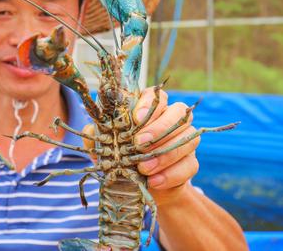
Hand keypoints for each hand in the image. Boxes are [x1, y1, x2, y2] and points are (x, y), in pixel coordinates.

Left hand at [82, 87, 198, 205]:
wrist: (140, 187)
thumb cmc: (120, 158)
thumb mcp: (105, 147)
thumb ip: (97, 135)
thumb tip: (92, 128)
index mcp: (150, 110)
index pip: (156, 96)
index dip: (148, 104)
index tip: (136, 118)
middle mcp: (171, 121)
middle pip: (179, 112)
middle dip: (159, 128)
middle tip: (139, 145)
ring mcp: (184, 141)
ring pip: (188, 138)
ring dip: (165, 154)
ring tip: (144, 168)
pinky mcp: (190, 163)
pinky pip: (190, 164)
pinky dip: (172, 174)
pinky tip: (155, 181)